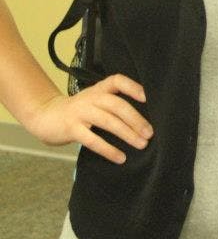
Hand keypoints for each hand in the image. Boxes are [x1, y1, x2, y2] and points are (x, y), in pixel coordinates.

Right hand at [25, 74, 152, 164]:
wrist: (46, 116)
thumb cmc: (79, 111)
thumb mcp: (95, 101)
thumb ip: (113, 104)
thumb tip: (144, 121)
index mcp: (99, 89)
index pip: (117, 81)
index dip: (133, 87)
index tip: (147, 98)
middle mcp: (91, 98)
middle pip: (117, 105)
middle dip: (136, 119)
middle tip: (150, 133)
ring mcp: (80, 112)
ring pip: (108, 121)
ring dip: (127, 134)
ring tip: (141, 144)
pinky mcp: (71, 129)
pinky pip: (92, 140)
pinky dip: (108, 150)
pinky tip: (120, 158)